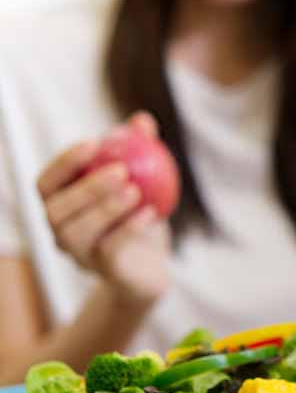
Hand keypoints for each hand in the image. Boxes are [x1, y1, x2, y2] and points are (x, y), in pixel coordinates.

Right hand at [36, 112, 170, 306]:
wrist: (151, 267)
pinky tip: (150, 212)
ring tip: (134, 190)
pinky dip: (129, 229)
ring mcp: (79, 256)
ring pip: (77, 232)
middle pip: (57, 210)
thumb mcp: (144, 182)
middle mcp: (60, 232)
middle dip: (86, 187)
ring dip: (105, 208)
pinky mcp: (104, 272)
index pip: (46, 183)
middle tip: (120, 169)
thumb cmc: (138, 216)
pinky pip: (110, 251)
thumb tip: (143, 119)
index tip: (93, 142)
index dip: (64, 163)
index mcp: (61, 206)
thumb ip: (140, 151)